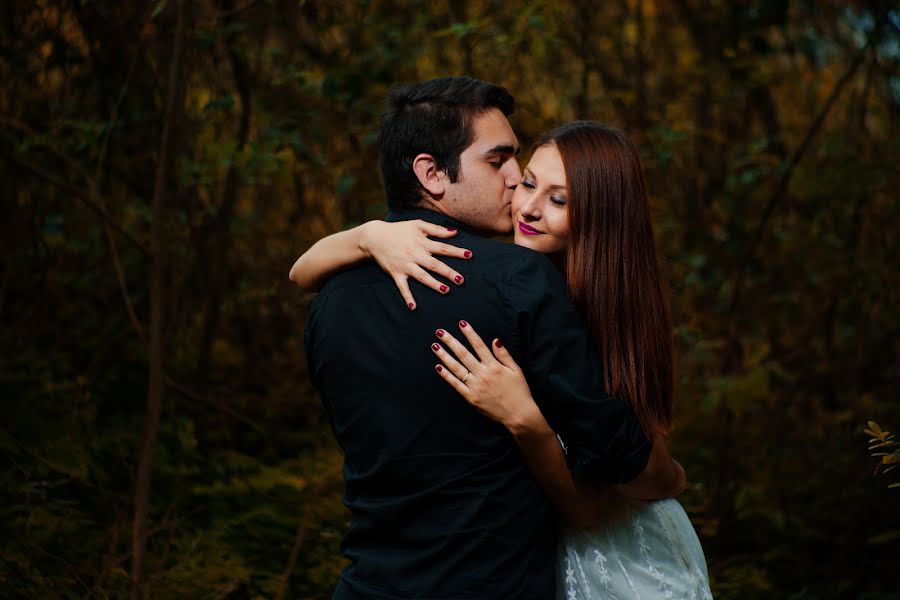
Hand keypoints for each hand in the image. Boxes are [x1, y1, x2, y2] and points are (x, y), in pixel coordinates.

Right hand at [359, 220, 472, 309]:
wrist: (375, 237)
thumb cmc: (399, 230)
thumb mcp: (417, 225)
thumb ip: (436, 229)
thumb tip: (454, 232)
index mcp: (422, 243)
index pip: (443, 248)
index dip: (456, 252)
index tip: (469, 255)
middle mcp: (415, 255)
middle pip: (435, 265)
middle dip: (448, 272)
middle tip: (461, 280)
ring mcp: (406, 265)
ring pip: (422, 276)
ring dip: (433, 284)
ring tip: (446, 291)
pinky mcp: (396, 273)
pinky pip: (402, 287)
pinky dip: (407, 297)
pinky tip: (413, 307)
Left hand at [431, 320, 542, 435]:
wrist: (518, 415)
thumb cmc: (519, 391)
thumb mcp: (516, 370)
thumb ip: (504, 355)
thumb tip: (495, 340)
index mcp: (494, 366)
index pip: (479, 345)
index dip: (469, 333)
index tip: (461, 323)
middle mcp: (482, 374)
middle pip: (463, 354)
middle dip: (451, 342)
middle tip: (440, 332)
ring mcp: (475, 386)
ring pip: (456, 368)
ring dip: (445, 356)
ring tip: (435, 347)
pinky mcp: (471, 398)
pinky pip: (456, 384)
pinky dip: (447, 376)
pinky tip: (439, 367)